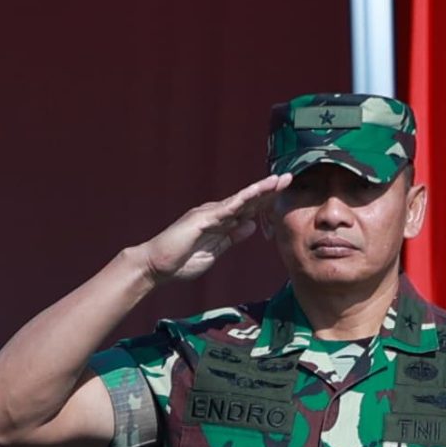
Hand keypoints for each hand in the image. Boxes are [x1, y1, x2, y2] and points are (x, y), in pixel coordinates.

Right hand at [134, 174, 290, 282]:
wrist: (156, 267)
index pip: (247, 211)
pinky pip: (229, 206)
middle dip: (269, 191)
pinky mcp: (203, 218)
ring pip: (241, 200)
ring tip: (280, 180)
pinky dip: (245, 198)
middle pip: (247, 201)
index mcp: (219, 224)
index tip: (284, 195)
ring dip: (261, 190)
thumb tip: (251, 225)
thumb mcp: (213, 252)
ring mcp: (209, 214)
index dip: (265, 202)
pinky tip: (259, 191)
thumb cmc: (179, 263)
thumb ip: (232, 238)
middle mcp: (215, 214)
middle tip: (290, 179)